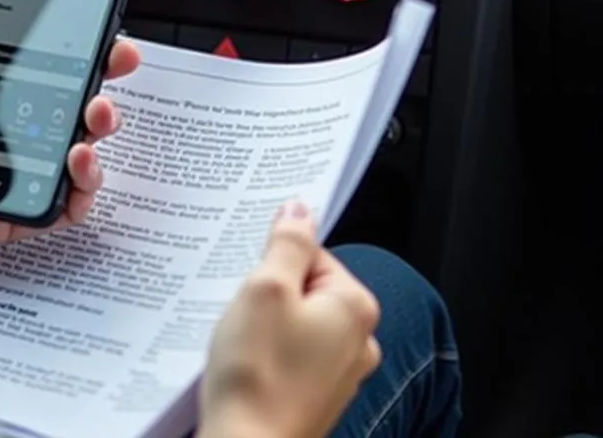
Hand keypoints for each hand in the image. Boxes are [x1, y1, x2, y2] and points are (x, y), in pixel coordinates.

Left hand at [0, 0, 140, 260]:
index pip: (35, 60)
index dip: (74, 44)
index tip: (102, 26)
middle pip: (64, 102)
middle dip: (100, 82)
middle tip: (113, 67)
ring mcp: (2, 169)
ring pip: (69, 151)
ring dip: (96, 133)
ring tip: (91, 122)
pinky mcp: (1, 211)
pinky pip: (53, 205)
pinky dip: (79, 192)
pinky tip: (78, 171)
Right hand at [199, 203, 381, 437]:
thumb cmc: (257, 373)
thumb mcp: (266, 288)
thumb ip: (288, 242)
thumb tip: (300, 208)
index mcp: (355, 306)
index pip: (311, 253)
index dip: (273, 263)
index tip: (253, 283)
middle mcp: (359, 340)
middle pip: (304, 286)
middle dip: (268, 293)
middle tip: (245, 313)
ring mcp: (339, 373)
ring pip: (295, 321)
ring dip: (265, 324)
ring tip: (243, 342)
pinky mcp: (315, 396)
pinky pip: (290, 354)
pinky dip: (267, 353)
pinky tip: (246, 365)